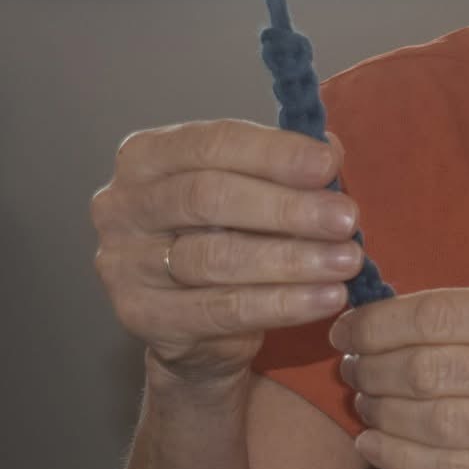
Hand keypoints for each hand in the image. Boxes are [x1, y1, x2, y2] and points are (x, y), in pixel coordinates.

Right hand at [92, 120, 367, 386]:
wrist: (198, 324)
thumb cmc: (226, 236)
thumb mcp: (250, 192)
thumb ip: (282, 167)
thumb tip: (328, 150)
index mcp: (146, 157)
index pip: (211, 143)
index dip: (274, 152)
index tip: (328, 164)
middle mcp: (122, 205)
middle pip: (208, 197)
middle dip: (286, 208)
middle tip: (345, 218)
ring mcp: (124, 264)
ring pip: (215, 257)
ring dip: (291, 259)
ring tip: (346, 261)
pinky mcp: (142, 317)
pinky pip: (221, 310)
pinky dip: (281, 304)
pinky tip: (325, 298)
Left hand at [330, 284, 468, 468]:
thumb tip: (391, 316)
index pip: (439, 315)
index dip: (379, 323)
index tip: (349, 327)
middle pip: (429, 370)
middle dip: (372, 367)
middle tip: (350, 365)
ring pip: (434, 422)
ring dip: (381, 410)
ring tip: (363, 398)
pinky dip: (399, 457)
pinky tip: (373, 442)